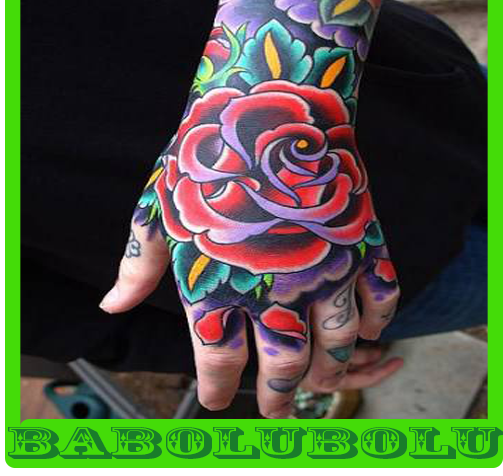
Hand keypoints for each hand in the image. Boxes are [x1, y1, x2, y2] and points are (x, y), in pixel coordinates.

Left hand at [99, 0, 399, 418]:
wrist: (267, 99)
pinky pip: (381, 299)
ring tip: (322, 385)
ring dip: (332, 375)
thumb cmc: (205, 153)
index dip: (219, 389)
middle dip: (280, 400)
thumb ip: (138, 262)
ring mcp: (325, 266)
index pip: (218, 362)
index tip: (220, 399)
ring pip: (337, 347)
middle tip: (277, 412)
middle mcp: (274, 288)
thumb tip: (111, 303)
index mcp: (219, 283)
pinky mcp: (362, 242)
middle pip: (284, 370)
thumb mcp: (159, 206)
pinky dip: (378, 322)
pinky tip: (369, 329)